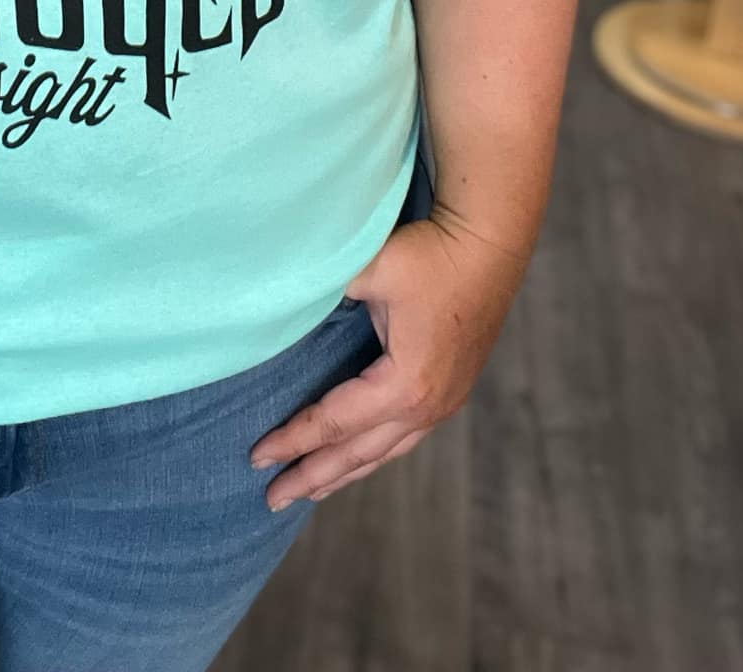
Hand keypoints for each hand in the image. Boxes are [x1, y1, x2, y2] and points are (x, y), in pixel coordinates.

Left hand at [248, 205, 528, 510]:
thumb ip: (322, 292)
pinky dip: (373, 452)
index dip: (292, 440)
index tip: (256, 457)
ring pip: (384, 452)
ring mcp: (443, 402)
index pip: (333, 423)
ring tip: (311, 490)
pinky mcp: (451, 390)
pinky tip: (359, 456)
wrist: (487, 244)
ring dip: (344, 472)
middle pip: (358, 453)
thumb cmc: (427, 255)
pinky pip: (404, 437)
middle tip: (272, 498)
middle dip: (313, 477)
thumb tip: (279, 306)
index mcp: (403, 385)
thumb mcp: (368, 270)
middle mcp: (426, 407)